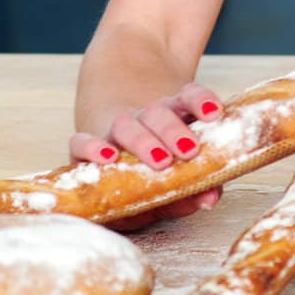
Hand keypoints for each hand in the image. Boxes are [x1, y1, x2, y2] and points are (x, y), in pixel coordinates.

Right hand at [69, 82, 224, 230]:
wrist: (116, 167)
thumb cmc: (155, 176)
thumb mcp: (179, 179)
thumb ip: (195, 188)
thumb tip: (210, 196)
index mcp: (172, 118)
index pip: (186, 98)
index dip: (199, 100)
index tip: (213, 112)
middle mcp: (143, 121)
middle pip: (157, 113)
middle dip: (172, 130)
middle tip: (189, 149)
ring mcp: (114, 134)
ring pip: (125, 125)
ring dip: (143, 141)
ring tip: (160, 160)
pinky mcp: (85, 151)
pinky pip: (80, 142)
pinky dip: (91, 147)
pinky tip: (107, 157)